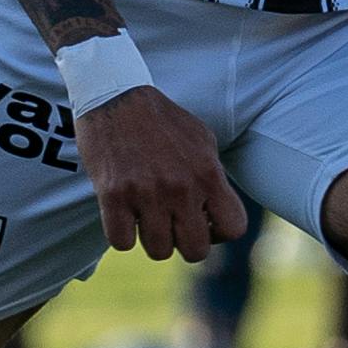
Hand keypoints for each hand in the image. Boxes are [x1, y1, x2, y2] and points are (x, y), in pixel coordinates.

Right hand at [74, 80, 244, 263]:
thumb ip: (214, 177)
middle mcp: (181, 187)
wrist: (116, 96)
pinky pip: (121, 242)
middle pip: (196, 251)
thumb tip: (219, 213)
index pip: (233, 229)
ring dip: (152, 239)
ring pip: (159, 251)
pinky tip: (123, 214)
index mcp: (208, 173)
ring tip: (146, 216)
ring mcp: (146, 193)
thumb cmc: (161, 120)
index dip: (219, 234)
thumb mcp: (202, 140)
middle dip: (185, 243)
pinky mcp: (113, 196)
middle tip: (172, 225)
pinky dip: (121, 234)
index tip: (204, 222)